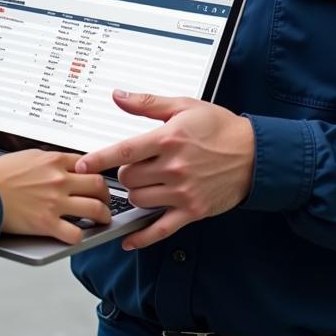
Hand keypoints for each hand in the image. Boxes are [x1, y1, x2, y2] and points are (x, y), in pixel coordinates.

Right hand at [0, 150, 111, 244]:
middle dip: (106, 195)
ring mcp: (55, 202)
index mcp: (54, 160)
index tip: (96, 181)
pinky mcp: (47, 224)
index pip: (89, 164)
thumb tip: (61, 165)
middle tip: (104, 201)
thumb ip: (49, 160)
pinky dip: (80, 238)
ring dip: (103, 217)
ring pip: (96, 209)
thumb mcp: (27, 156)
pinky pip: (76, 234)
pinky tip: (77, 236)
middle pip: (98, 185)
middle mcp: (59, 180)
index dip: (96, 173)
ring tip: (101, 220)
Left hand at [74, 90, 254, 249]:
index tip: (81, 165)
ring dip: (135, 193)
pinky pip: (160, 229)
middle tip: (135, 165)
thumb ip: (147, 103)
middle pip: (128, 178)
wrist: (255, 154)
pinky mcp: (193, 211)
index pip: (124, 151)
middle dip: (125, 172)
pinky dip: (141, 237)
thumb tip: (118, 96)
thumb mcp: (183, 106)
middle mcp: (174, 167)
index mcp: (168, 139)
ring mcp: (183, 192)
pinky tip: (128, 239)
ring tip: (145, 182)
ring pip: (139, 200)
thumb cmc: (219, 128)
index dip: (98, 159)